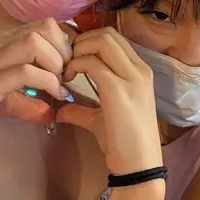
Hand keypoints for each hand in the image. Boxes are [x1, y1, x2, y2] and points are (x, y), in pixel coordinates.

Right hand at [0, 18, 76, 129]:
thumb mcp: (5, 96)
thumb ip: (30, 102)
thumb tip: (53, 113)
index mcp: (7, 40)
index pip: (46, 24)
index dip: (64, 43)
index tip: (68, 67)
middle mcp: (2, 42)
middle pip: (46, 26)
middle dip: (65, 50)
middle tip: (67, 75)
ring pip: (36, 42)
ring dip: (56, 63)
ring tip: (59, 84)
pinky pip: (26, 71)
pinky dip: (47, 83)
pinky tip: (53, 97)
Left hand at [55, 28, 161, 174]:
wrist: (138, 166)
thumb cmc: (123, 143)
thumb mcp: (100, 119)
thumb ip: (81, 109)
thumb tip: (59, 110)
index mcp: (139, 71)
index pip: (113, 37)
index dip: (88, 41)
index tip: (72, 57)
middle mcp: (139, 69)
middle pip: (107, 34)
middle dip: (81, 41)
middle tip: (65, 60)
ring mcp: (131, 78)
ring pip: (101, 42)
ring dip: (78, 51)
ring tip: (66, 70)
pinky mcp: (118, 90)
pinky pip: (92, 64)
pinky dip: (75, 66)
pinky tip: (66, 80)